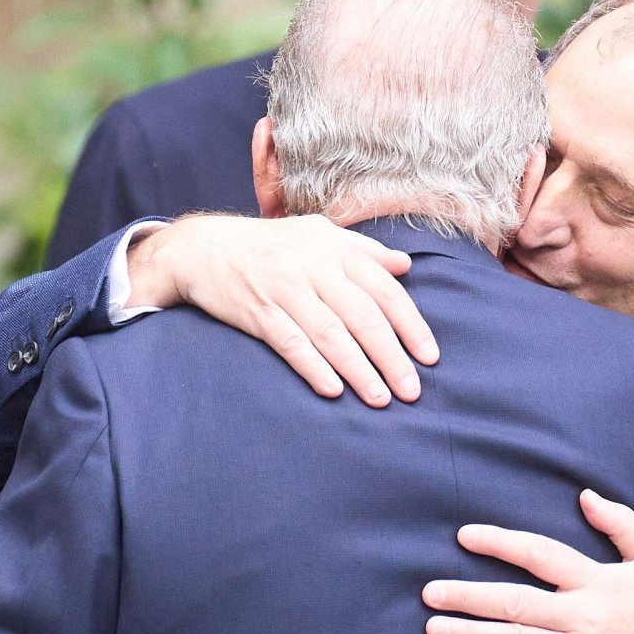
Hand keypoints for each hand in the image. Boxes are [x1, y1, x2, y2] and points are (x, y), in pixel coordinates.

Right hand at [127, 214, 438, 406]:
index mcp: (335, 249)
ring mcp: (284, 289)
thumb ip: (364, 250)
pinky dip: (313, 367)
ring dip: (358, 370)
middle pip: (362, 316)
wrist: (203, 246)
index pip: (384, 290)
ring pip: (330, 333)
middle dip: (391, 356)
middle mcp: (313, 267)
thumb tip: (405, 266)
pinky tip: (334, 390)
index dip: (410, 325)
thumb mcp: (318, 234)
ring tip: (380, 399)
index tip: (430, 356)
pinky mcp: (257, 311)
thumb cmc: (271, 244)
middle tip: (411, 390)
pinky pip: (290, 343)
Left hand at [422, 489, 633, 633]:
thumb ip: (621, 522)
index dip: (500, 543)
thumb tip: (585, 495)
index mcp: (597, 581)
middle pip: (515, 603)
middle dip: (468, 596)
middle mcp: (584, 618)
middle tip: (430, 592)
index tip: (464, 536)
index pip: (540, 554)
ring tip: (435, 627)